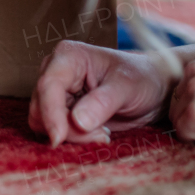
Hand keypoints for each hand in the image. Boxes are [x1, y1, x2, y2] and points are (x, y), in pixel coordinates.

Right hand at [30, 40, 171, 146]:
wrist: (152, 87)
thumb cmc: (142, 78)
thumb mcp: (127, 87)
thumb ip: (102, 102)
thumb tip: (77, 121)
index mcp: (68, 56)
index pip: (48, 86)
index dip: (50, 113)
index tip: (59, 138)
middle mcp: (56, 72)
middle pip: (42, 107)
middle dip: (67, 128)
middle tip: (102, 134)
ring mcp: (57, 92)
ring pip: (44, 122)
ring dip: (72, 135)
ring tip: (103, 132)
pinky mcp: (62, 109)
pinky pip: (55, 130)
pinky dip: (75, 138)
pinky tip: (99, 132)